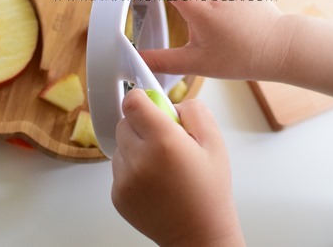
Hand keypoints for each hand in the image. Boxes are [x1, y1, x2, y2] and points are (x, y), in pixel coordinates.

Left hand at [111, 89, 243, 246]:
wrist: (199, 234)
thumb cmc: (210, 191)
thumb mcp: (215, 142)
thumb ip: (193, 111)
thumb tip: (169, 102)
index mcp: (164, 141)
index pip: (132, 102)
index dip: (143, 99)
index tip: (153, 106)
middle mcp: (139, 159)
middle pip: (124, 122)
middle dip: (141, 124)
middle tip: (164, 139)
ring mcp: (124, 179)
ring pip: (120, 145)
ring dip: (136, 146)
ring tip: (161, 164)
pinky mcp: (117, 195)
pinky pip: (118, 168)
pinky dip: (132, 168)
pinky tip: (154, 180)